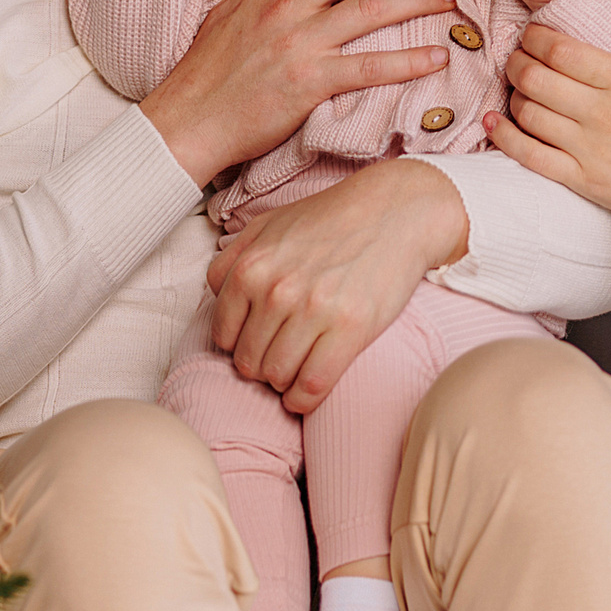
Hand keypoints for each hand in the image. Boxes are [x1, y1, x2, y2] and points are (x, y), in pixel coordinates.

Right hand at [139, 0, 456, 184]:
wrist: (188, 120)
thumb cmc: (208, 70)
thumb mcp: (229, 7)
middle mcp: (286, 4)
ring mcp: (300, 41)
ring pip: (373, 7)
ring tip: (448, 0)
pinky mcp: (310, 82)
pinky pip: (371, 66)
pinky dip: (409, 61)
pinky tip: (436, 58)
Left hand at [205, 158, 466, 412]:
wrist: (395, 211)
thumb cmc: (331, 218)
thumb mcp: (269, 224)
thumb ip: (232, 258)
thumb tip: (215, 295)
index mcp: (251, 268)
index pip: (223, 337)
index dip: (238, 345)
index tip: (257, 342)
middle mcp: (276, 291)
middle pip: (248, 363)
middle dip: (260, 365)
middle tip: (280, 355)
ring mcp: (313, 311)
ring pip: (276, 377)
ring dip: (283, 382)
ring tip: (296, 369)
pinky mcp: (350, 329)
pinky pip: (311, 386)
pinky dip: (304, 399)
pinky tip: (307, 392)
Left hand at [483, 15, 610, 221]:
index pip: (561, 50)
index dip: (536, 37)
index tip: (532, 33)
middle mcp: (602, 113)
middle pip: (535, 78)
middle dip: (517, 61)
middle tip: (517, 56)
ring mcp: (588, 149)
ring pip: (528, 113)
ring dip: (512, 94)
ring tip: (516, 86)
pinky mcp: (583, 180)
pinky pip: (530, 156)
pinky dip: (505, 137)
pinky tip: (495, 122)